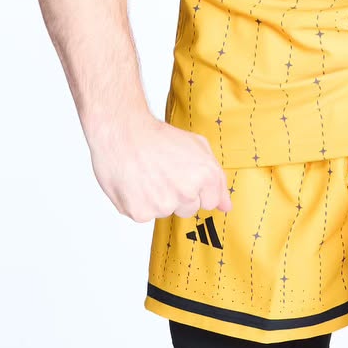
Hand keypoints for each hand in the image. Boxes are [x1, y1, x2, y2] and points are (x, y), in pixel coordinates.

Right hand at [87, 113, 231, 222]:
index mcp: (205, 177)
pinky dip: (138, 203)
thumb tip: (226, 207)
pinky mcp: (141, 213)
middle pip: (188, 210)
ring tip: (146, 175)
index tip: (182, 175)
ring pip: (165, 212)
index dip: (196, 188)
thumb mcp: (197, 146)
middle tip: (162, 172)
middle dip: (178, 196)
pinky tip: (134, 183)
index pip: (210, 202)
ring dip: (157, 200)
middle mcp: (187, 193)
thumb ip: (217, 179)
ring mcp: (163, 205)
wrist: (121, 132)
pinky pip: (144, 215)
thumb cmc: (157, 136)